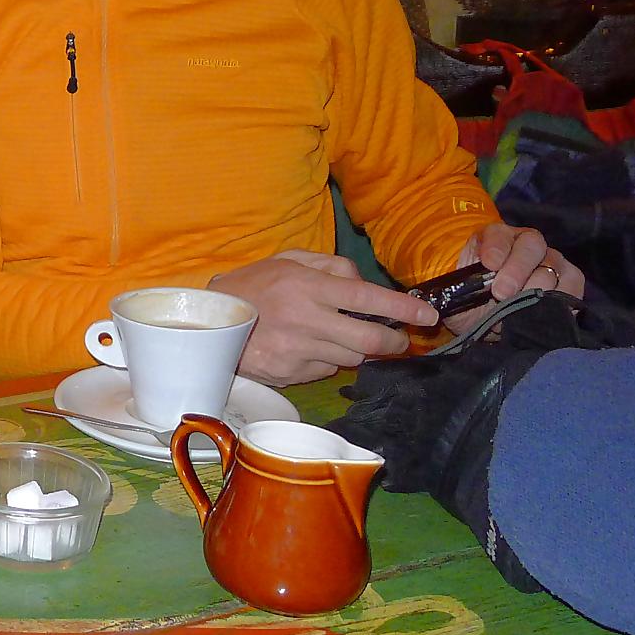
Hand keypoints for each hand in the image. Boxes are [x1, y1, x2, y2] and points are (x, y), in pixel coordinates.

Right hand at [209, 250, 438, 386]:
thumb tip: (362, 283)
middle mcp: (307, 320)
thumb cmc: (252, 285)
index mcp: (307, 287)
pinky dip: (328, 360)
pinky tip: (310, 348)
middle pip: (370, 338)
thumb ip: (330, 266)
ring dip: (357, 349)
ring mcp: (298, 351)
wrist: (207, 321)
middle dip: (393, 341)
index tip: (427, 317)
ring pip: (352, 357)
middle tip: (398, 339)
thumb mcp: (288, 261)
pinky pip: (326, 370)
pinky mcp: (290, 373)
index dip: (403, 309)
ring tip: (340, 337)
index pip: (367, 298)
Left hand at [447, 224, 584, 331]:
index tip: (489, 265)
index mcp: (494, 238)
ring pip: (552, 266)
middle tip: (501, 293)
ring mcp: (551, 260)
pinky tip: (542, 310)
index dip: (496, 247)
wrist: (488, 321)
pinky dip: (559, 297)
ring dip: (535, 288)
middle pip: (531, 245)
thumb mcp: (455, 292)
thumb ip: (458, 286)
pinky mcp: (570, 279)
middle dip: (516, 269)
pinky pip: (572, 282)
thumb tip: (464, 290)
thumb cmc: (470, 301)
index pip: (499, 233)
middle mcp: (526, 243)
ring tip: (519, 307)